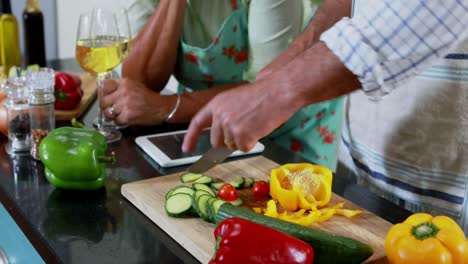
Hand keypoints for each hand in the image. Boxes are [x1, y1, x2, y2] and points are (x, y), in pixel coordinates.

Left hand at [99, 78, 171, 125]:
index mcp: (124, 83)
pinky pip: (117, 121)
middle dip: (105, 107)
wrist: (161, 107)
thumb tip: (104, 92)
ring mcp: (126, 104)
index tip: (104, 98)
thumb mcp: (133, 85)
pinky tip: (126, 119)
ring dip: (112, 116)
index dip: (102, 94)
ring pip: (108, 112)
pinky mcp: (129, 115)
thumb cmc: (148, 98)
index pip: (104, 86)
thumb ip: (119, 87)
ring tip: (119, 115)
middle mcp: (124, 91)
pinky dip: (120, 122)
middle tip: (110, 110)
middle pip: (103, 101)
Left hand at [182, 78, 301, 152]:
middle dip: (228, 142)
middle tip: (245, 132)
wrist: (278, 91)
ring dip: (244, 140)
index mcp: (216, 104)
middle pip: (216, 141)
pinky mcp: (241, 135)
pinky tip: (259, 129)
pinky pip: (244, 148)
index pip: (197, 122)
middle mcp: (219, 115)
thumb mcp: (236, 100)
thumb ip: (225, 115)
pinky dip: (253, 143)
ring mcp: (229, 126)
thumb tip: (222, 137)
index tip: (186, 149)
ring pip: (232, 146)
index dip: (191, 137)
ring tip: (255, 124)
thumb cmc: (263, 95)